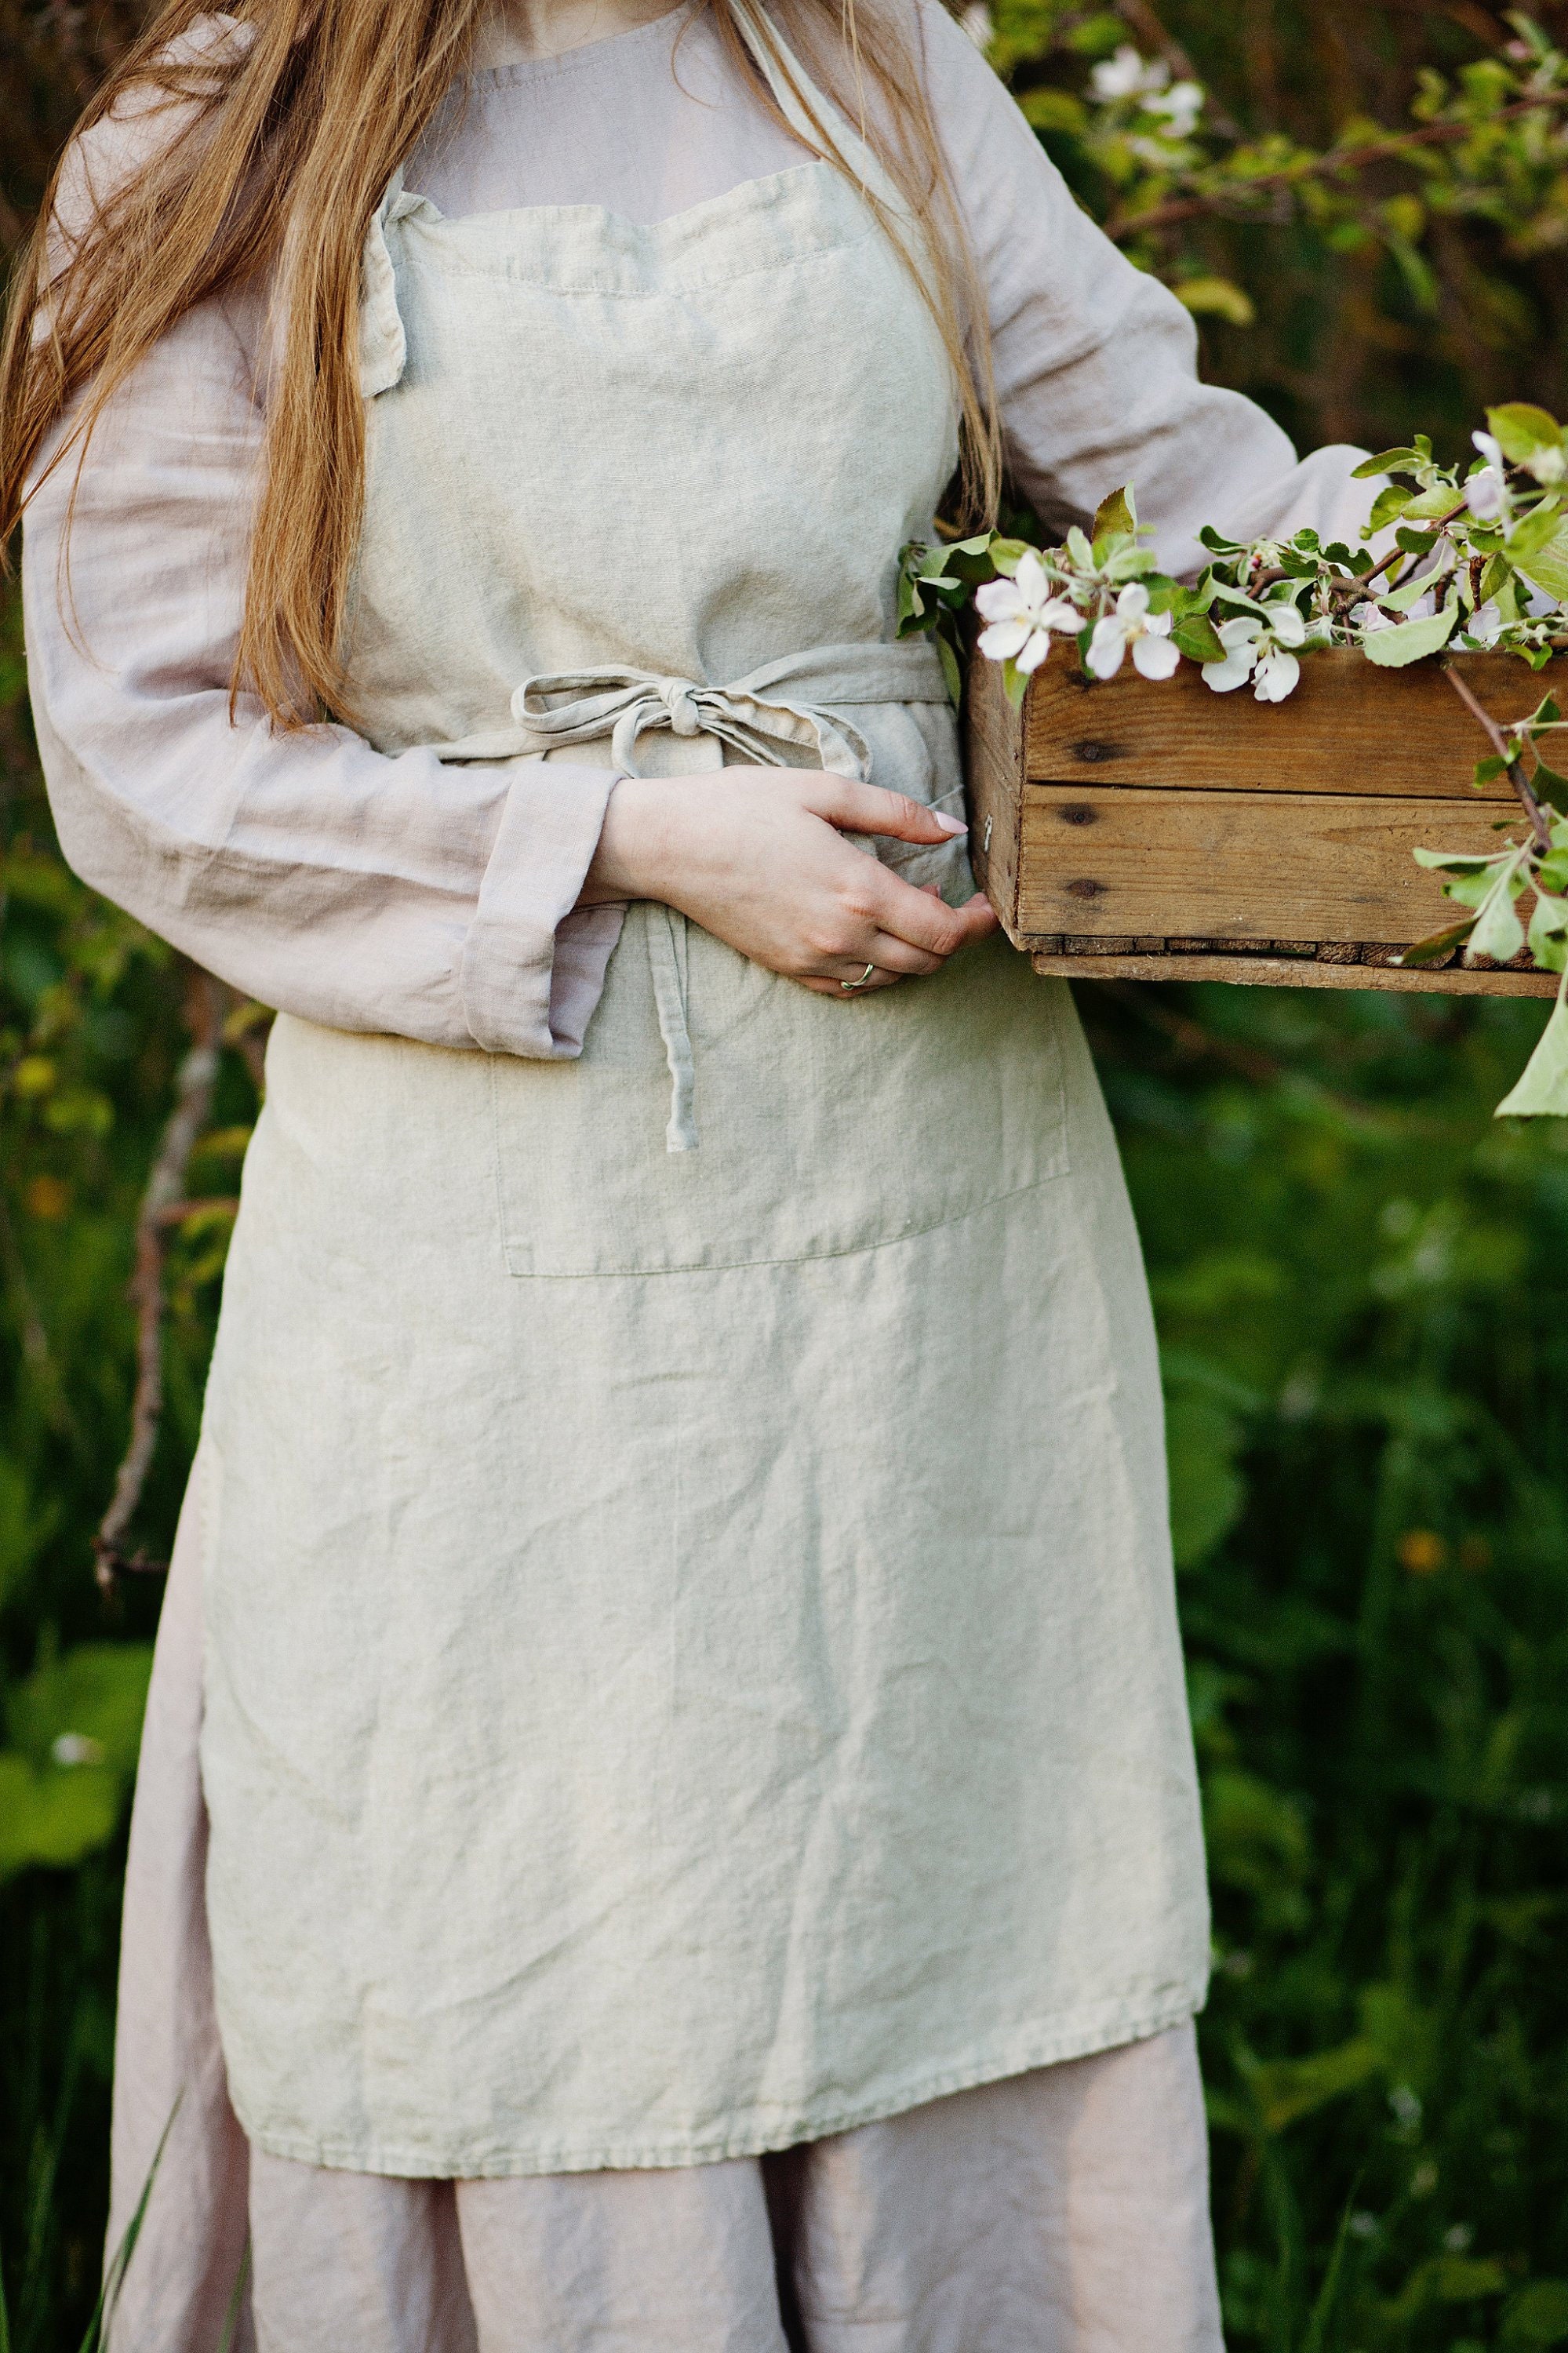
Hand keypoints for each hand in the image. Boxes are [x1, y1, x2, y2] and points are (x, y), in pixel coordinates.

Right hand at [581, 769, 998, 993]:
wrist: (669, 844)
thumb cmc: (742, 807)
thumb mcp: (825, 791)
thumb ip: (897, 812)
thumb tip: (952, 828)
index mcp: (858, 891)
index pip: (944, 932)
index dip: (976, 923)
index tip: (984, 903)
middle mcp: (841, 936)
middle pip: (925, 961)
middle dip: (952, 937)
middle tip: (953, 901)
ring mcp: (813, 959)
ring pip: (892, 979)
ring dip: (915, 953)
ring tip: (910, 910)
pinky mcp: (789, 969)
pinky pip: (852, 988)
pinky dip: (877, 971)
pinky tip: (872, 938)